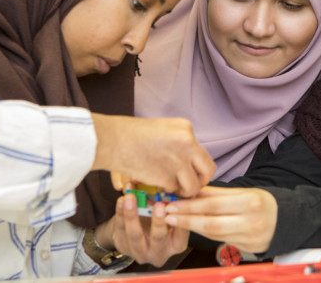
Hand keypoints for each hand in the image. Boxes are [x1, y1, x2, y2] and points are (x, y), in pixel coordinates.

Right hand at [91, 114, 215, 196]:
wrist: (112, 140)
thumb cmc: (131, 135)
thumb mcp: (162, 130)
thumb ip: (179, 143)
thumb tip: (190, 162)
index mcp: (186, 128)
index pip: (201, 153)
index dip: (195, 167)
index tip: (187, 173)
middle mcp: (188, 142)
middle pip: (208, 170)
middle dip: (199, 182)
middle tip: (187, 186)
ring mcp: (179, 160)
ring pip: (194, 185)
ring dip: (183, 191)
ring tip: (171, 189)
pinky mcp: (167, 176)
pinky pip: (174, 190)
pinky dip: (166, 191)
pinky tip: (156, 184)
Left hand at [95, 192, 188, 267]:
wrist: (138, 229)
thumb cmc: (159, 219)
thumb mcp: (170, 213)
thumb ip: (172, 204)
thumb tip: (175, 187)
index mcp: (176, 245)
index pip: (181, 234)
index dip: (179, 221)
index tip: (176, 208)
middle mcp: (159, 253)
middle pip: (158, 239)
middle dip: (158, 222)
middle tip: (159, 205)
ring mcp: (140, 252)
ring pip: (135, 235)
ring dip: (132, 214)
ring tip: (131, 197)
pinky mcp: (123, 246)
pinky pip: (120, 230)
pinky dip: (120, 213)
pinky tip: (121, 200)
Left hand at [163, 186, 277, 252]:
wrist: (283, 220)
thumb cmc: (262, 203)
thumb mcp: (243, 191)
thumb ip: (217, 193)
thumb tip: (190, 190)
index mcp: (251, 201)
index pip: (213, 204)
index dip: (190, 205)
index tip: (173, 203)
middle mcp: (251, 221)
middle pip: (211, 223)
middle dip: (186, 219)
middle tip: (167, 214)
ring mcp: (250, 238)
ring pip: (213, 234)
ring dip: (192, 227)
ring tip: (176, 221)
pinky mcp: (248, 249)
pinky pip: (220, 240)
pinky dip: (204, 234)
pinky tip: (193, 228)